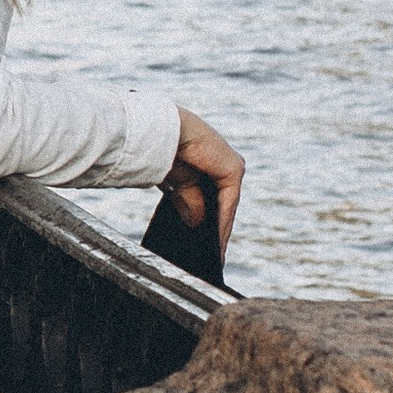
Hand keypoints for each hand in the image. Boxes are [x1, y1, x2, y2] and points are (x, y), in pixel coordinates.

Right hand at [167, 108, 243, 258]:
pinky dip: (222, 225)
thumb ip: (189, 201)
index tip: (203, 245)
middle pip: (220, 203)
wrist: (159, 132)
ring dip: (218, 231)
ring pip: (226, 206)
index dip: (208, 220)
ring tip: (210, 258)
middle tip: (207, 259)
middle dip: (213, 229)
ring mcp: (230, 164)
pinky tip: (215, 247)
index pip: (212, 195)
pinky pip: (228, 205)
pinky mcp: (233, 169)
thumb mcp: (175, 184)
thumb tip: (197, 223)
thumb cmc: (160, 150)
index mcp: (206, 158)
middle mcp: (221, 160)